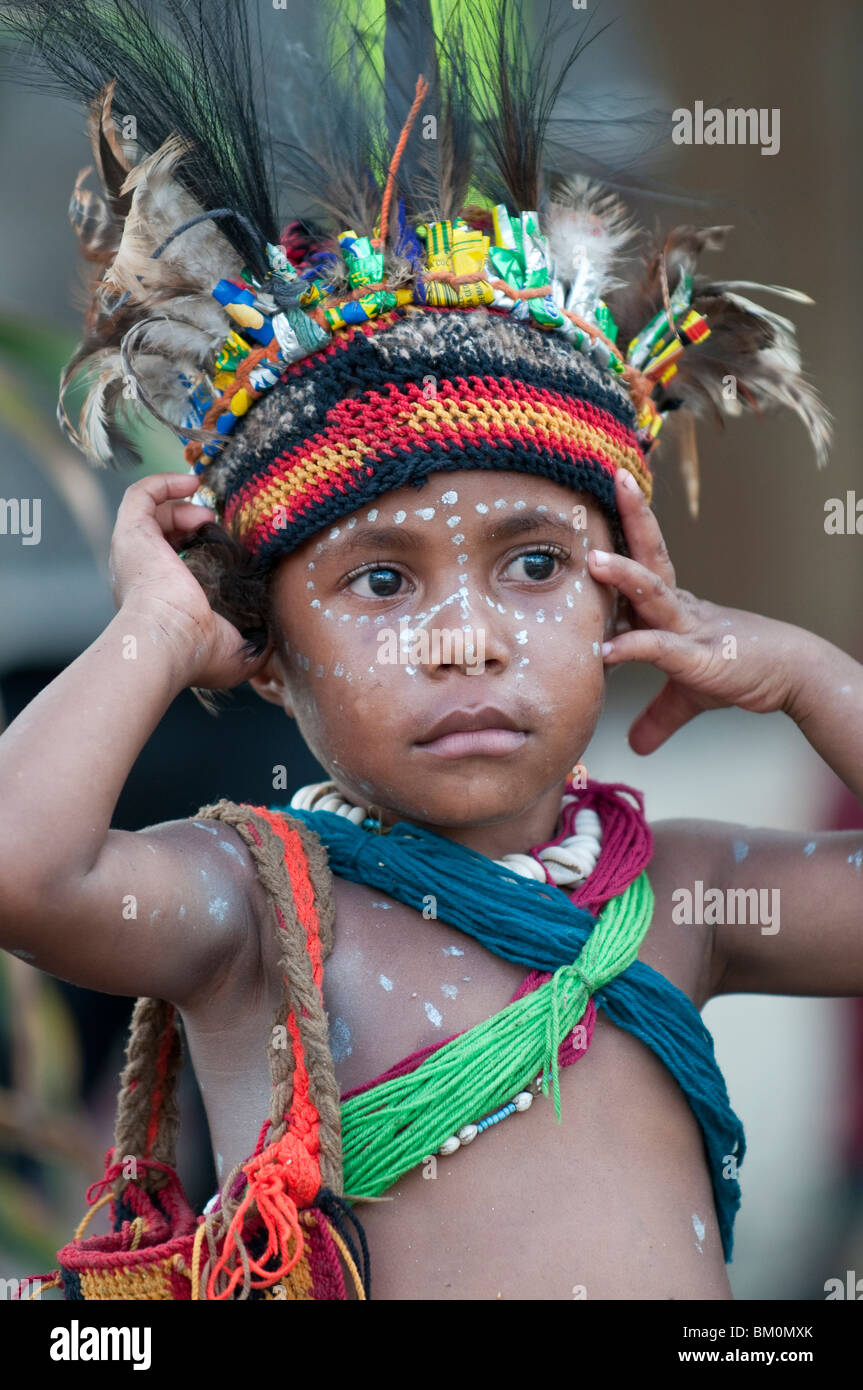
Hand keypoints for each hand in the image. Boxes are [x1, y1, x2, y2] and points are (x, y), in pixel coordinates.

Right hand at [109, 472, 270, 689]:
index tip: (223, 546)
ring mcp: (133, 552)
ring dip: (181, 506)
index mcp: (160, 601)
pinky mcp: (132, 532)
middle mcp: (140, 575)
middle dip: (189, 524)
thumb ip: (258, 642)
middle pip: (161, 537)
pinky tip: (192, 482)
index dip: (196, 550)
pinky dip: (164, 483)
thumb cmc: (197, 654)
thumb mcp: (239, 654)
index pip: (173, 566)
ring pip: (150, 515)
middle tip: (215, 527)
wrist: (168, 642)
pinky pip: (140, 496)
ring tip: (207, 513)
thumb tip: (277, 636)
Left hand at [589, 468, 814, 753]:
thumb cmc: (739, 673)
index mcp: (671, 606)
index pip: (642, 561)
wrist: (792, 677)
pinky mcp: (700, 659)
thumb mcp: (688, 696)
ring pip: (653, 594)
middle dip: (631, 517)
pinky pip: (662, 649)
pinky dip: (634, 648)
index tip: (594, 500)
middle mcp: (679, 607)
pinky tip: (605, 653)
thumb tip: (635, 745)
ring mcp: (690, 629)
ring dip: (623, 576)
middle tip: (613, 478)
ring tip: (593, 559)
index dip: (620, 532)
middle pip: (650, 555)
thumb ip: (657, 715)